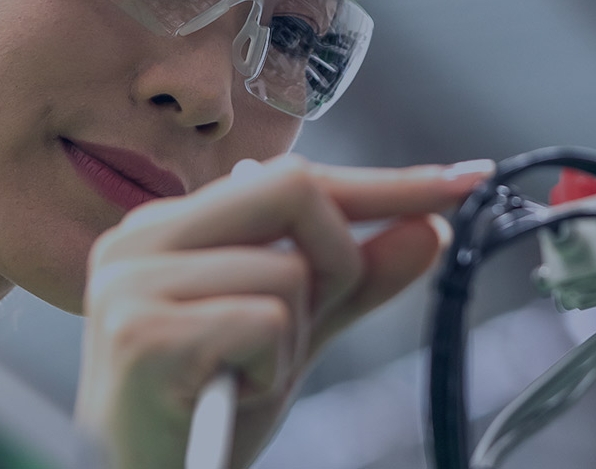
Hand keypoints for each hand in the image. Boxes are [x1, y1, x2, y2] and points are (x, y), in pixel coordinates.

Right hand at [74, 154, 493, 467]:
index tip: (463, 180)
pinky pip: (264, 321)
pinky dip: (269, 369)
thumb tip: (427, 227)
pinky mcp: (141, 333)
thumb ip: (354, 281)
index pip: (292, 179)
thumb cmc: (204, 418)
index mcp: (167, 228)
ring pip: (288, 271)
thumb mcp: (292, 338)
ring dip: (292, 340)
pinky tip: (227, 394)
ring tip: (241, 377)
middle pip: (293, 189)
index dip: (384, 183)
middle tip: (305, 327)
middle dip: (336, 261)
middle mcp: (138, 240)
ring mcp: (132, 284)